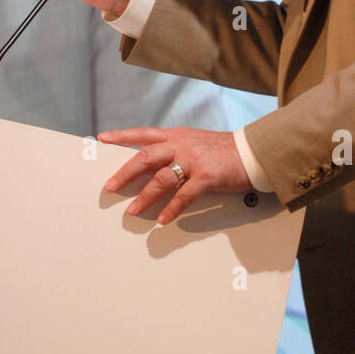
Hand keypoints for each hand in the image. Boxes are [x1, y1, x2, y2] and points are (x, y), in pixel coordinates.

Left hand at [100, 126, 252, 224]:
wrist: (251, 151)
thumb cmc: (223, 150)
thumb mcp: (195, 142)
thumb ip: (175, 150)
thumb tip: (154, 163)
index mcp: (177, 136)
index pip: (144, 134)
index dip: (122, 135)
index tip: (103, 138)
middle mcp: (181, 145)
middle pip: (145, 157)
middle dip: (125, 173)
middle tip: (110, 186)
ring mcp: (193, 160)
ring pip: (161, 179)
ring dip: (145, 196)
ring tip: (132, 210)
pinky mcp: (206, 176)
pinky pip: (184, 196)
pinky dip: (171, 209)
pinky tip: (162, 219)